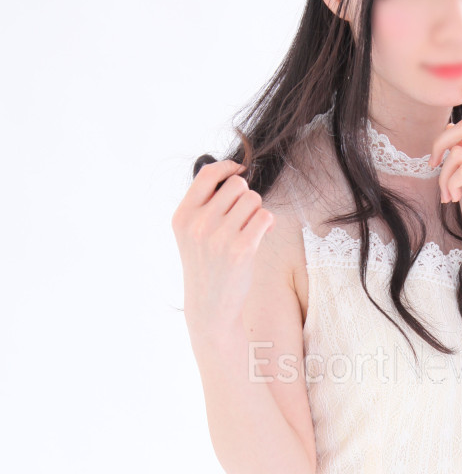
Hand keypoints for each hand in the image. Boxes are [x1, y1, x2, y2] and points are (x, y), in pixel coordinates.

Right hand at [171, 157, 274, 340]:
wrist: (211, 306)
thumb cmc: (207, 265)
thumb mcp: (192, 233)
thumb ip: (205, 205)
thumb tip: (235, 173)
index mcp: (183, 216)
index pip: (207, 174)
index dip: (228, 167)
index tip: (240, 170)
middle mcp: (198, 224)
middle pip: (237, 184)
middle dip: (246, 196)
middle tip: (245, 216)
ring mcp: (219, 237)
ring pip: (253, 199)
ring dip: (257, 211)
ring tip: (252, 228)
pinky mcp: (241, 250)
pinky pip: (265, 217)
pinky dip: (268, 224)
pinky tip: (262, 235)